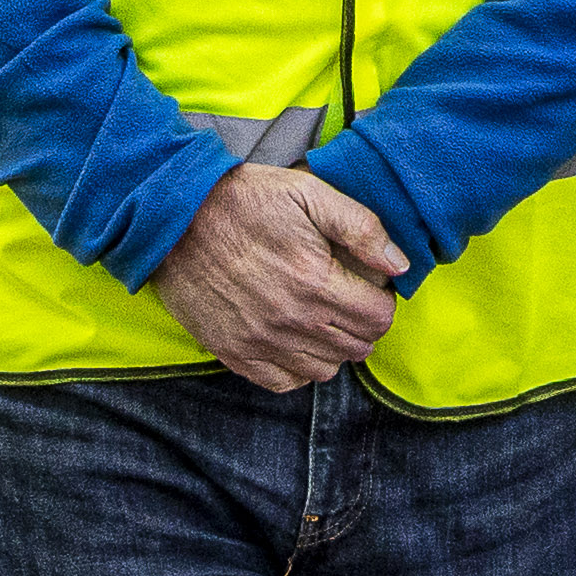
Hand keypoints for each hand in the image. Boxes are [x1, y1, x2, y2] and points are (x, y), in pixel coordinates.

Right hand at [157, 163, 407, 392]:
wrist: (175, 217)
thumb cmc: (244, 200)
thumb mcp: (309, 194)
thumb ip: (362, 228)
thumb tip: (399, 265)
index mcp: (316, 282)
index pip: (378, 317)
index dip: (381, 300)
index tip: (368, 285)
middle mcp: (292, 321)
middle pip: (357, 346)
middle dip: (362, 323)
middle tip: (347, 298)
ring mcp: (260, 342)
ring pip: (324, 369)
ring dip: (333, 347)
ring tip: (321, 318)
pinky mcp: (233, 352)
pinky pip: (282, 381)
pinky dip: (296, 367)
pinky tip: (293, 340)